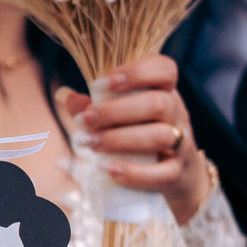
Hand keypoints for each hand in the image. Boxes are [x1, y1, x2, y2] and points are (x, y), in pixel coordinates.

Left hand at [61, 56, 210, 224]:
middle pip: (158, 103)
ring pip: (160, 135)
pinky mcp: (178, 175)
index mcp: (165, 92)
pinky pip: (163, 174)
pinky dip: (135, 173)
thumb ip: (96, 106)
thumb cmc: (142, 139)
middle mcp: (178, 115)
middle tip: (85, 120)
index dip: (137, 72)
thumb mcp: (123, 119)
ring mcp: (182, 145)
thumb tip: (63, 96)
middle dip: (116, 111)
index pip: (165, 69)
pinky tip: (109, 170)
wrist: (177, 178)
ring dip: (120, 139)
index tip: (101, 83)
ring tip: (91, 144)